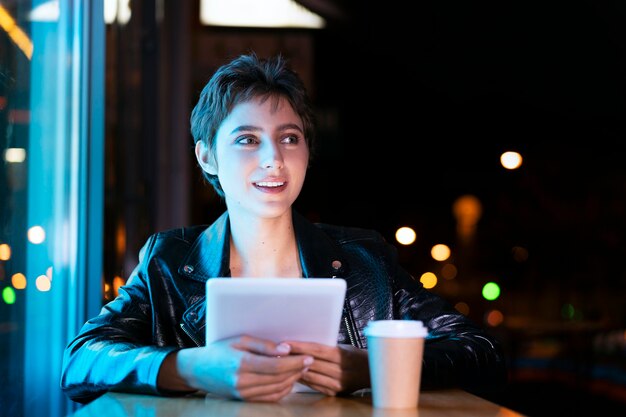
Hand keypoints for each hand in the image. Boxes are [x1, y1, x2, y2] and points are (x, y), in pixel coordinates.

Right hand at [160, 335, 313, 401]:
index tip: (307, 357)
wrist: (197, 370)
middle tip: (308, 361)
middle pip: (279, 378)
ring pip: (277, 389)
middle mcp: (243, 381)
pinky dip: (283, 390)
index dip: (295, 362)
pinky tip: (288, 380)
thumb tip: (286, 349)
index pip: (276, 365)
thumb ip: (264, 345)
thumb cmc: (218, 351)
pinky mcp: (244, 399)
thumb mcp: (240, 340)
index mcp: (242, 363)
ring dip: (292, 379)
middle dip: (297, 370)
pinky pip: (269, 397)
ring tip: (301, 369)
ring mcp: (244, 393)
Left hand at [285, 341, 369, 395]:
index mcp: (343, 356)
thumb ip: (326, 348)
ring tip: (282, 362)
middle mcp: (341, 371)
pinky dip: (303, 379)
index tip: (286, 343)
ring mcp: (338, 384)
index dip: (300, 346)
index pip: (317, 350)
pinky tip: (293, 374)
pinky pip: (314, 385)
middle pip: (312, 363)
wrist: (372, 374)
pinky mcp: (335, 392)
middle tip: (278, 352)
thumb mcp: (344, 347)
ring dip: (295, 369)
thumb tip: (302, 346)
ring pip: (310, 376)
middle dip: (293, 357)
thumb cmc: (355, 356)